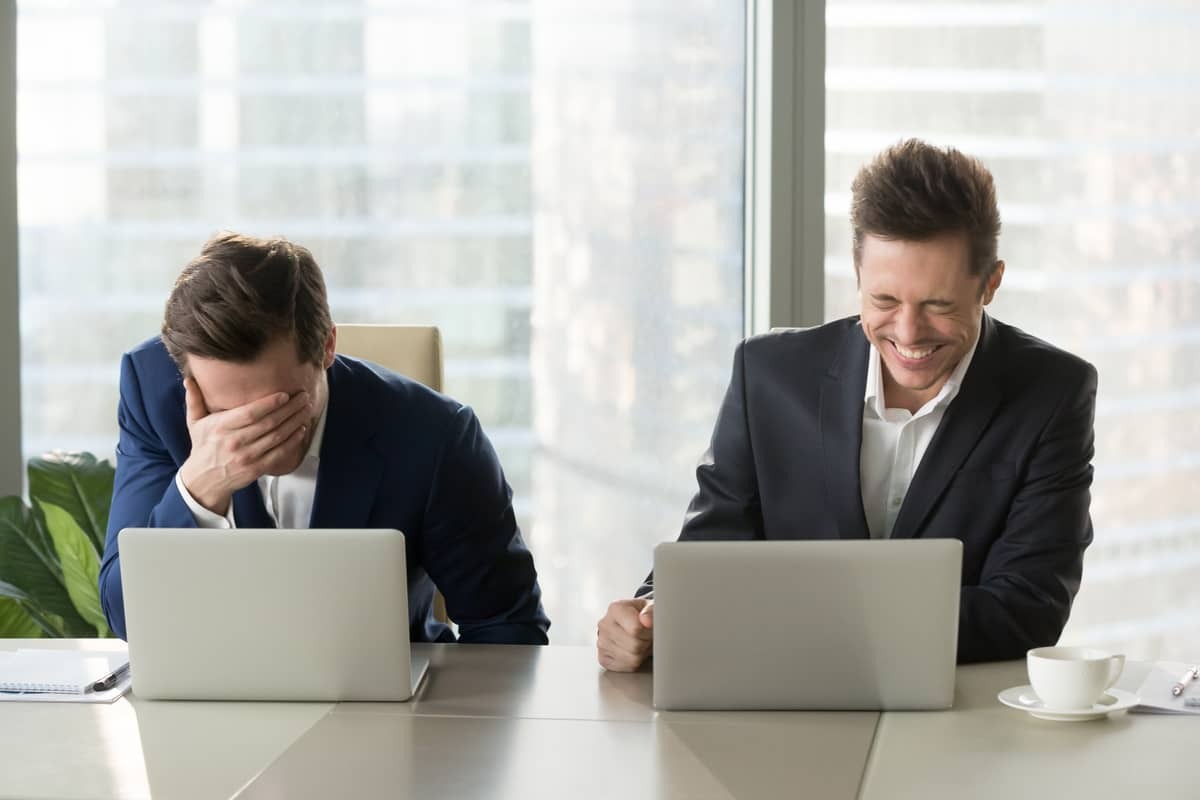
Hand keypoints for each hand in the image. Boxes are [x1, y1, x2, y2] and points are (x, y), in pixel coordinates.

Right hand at [177, 377, 311, 514]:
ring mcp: (247, 457)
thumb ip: (194, 400)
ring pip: (277, 436)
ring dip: (295, 421)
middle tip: (303, 397)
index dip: (269, 404)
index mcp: (221, 427)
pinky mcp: (256, 468)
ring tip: (306, 409)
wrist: (203, 480)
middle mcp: (235, 442)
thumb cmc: (203, 447)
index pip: (249, 413)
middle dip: (289, 409)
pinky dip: (293, 441)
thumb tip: (189, 379)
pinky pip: (279, 453)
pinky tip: (301, 429)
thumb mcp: (195, 423)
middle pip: (268, 423)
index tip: (284, 395)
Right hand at [596, 597, 653, 671]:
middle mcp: (605, 625)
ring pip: (632, 659)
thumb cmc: (642, 616)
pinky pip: (627, 667)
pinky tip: (632, 651)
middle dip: (645, 642)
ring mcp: (602, 643)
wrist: (633, 625)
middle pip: (635, 646)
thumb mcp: (651, 607)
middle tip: (645, 636)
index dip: (648, 631)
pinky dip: (634, 662)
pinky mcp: (603, 659)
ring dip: (641, 653)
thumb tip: (646, 620)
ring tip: (639, 642)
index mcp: (615, 609)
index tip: (648, 626)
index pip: (636, 629)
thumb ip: (651, 611)